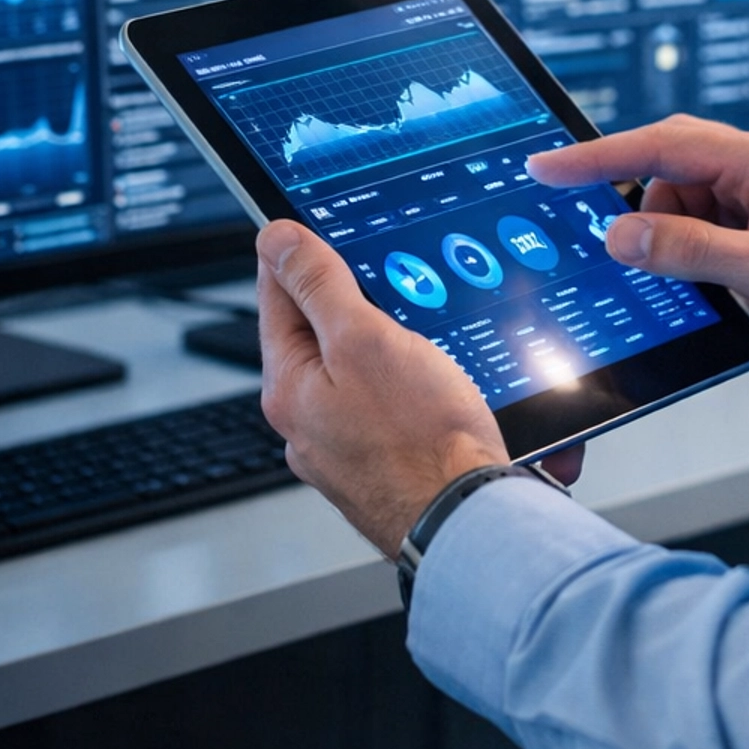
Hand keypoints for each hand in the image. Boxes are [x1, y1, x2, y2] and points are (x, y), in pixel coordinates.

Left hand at [256, 220, 580, 558]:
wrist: (471, 521)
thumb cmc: (421, 443)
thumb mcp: (365, 340)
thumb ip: (320, 285)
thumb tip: (277, 238)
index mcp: (290, 386)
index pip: (278, 295)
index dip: (299, 252)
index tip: (312, 226)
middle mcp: (309, 421)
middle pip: (323, 332)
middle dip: (360, 301)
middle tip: (393, 277)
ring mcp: (347, 446)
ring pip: (366, 369)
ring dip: (398, 345)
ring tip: (433, 337)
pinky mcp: (387, 463)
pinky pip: (395, 406)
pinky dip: (421, 386)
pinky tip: (450, 385)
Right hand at [528, 116, 748, 367]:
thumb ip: (694, 251)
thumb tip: (626, 236)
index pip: (666, 145)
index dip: (600, 155)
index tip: (549, 166)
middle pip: (672, 170)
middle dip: (644, 212)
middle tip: (624, 252)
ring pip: (685, 205)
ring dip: (674, 243)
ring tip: (707, 285)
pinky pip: (707, 230)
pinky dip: (693, 256)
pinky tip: (711, 286)